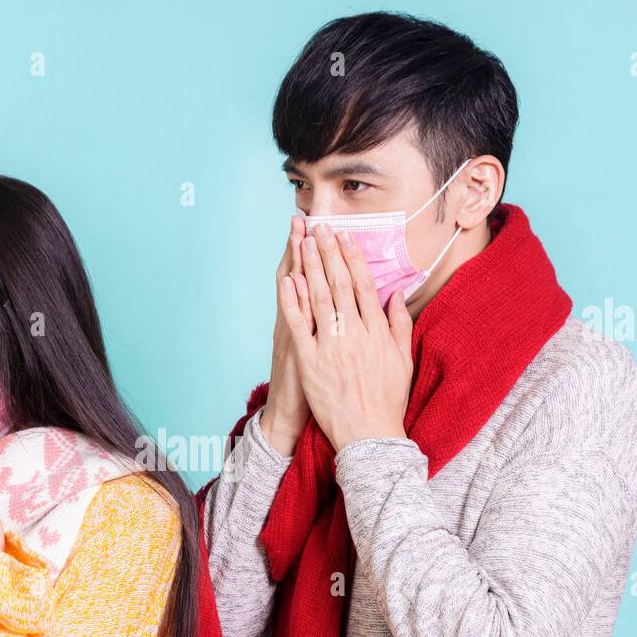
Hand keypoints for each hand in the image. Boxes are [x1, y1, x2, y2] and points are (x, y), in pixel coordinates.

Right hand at [259, 214, 314, 456]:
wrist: (292, 418)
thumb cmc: (316, 390)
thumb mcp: (318, 353)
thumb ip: (331, 326)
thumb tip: (346, 305)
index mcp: (310, 323)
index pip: (313, 280)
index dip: (314, 253)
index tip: (315, 226)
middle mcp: (299, 324)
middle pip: (301, 278)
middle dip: (304, 248)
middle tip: (304, 218)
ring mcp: (295, 336)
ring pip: (295, 295)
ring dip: (297, 264)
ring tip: (298, 235)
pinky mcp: (295, 353)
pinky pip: (294, 324)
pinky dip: (291, 303)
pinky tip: (291, 280)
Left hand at [278, 223, 413, 452]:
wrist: (369, 435)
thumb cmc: (387, 399)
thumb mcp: (402, 360)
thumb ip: (399, 325)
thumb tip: (396, 294)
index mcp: (376, 331)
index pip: (363, 285)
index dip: (351, 257)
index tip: (344, 236)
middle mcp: (354, 333)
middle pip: (338, 284)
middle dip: (328, 252)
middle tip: (320, 226)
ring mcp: (331, 346)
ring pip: (317, 298)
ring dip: (309, 267)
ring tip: (302, 242)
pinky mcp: (311, 362)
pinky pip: (298, 326)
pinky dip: (292, 302)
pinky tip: (287, 280)